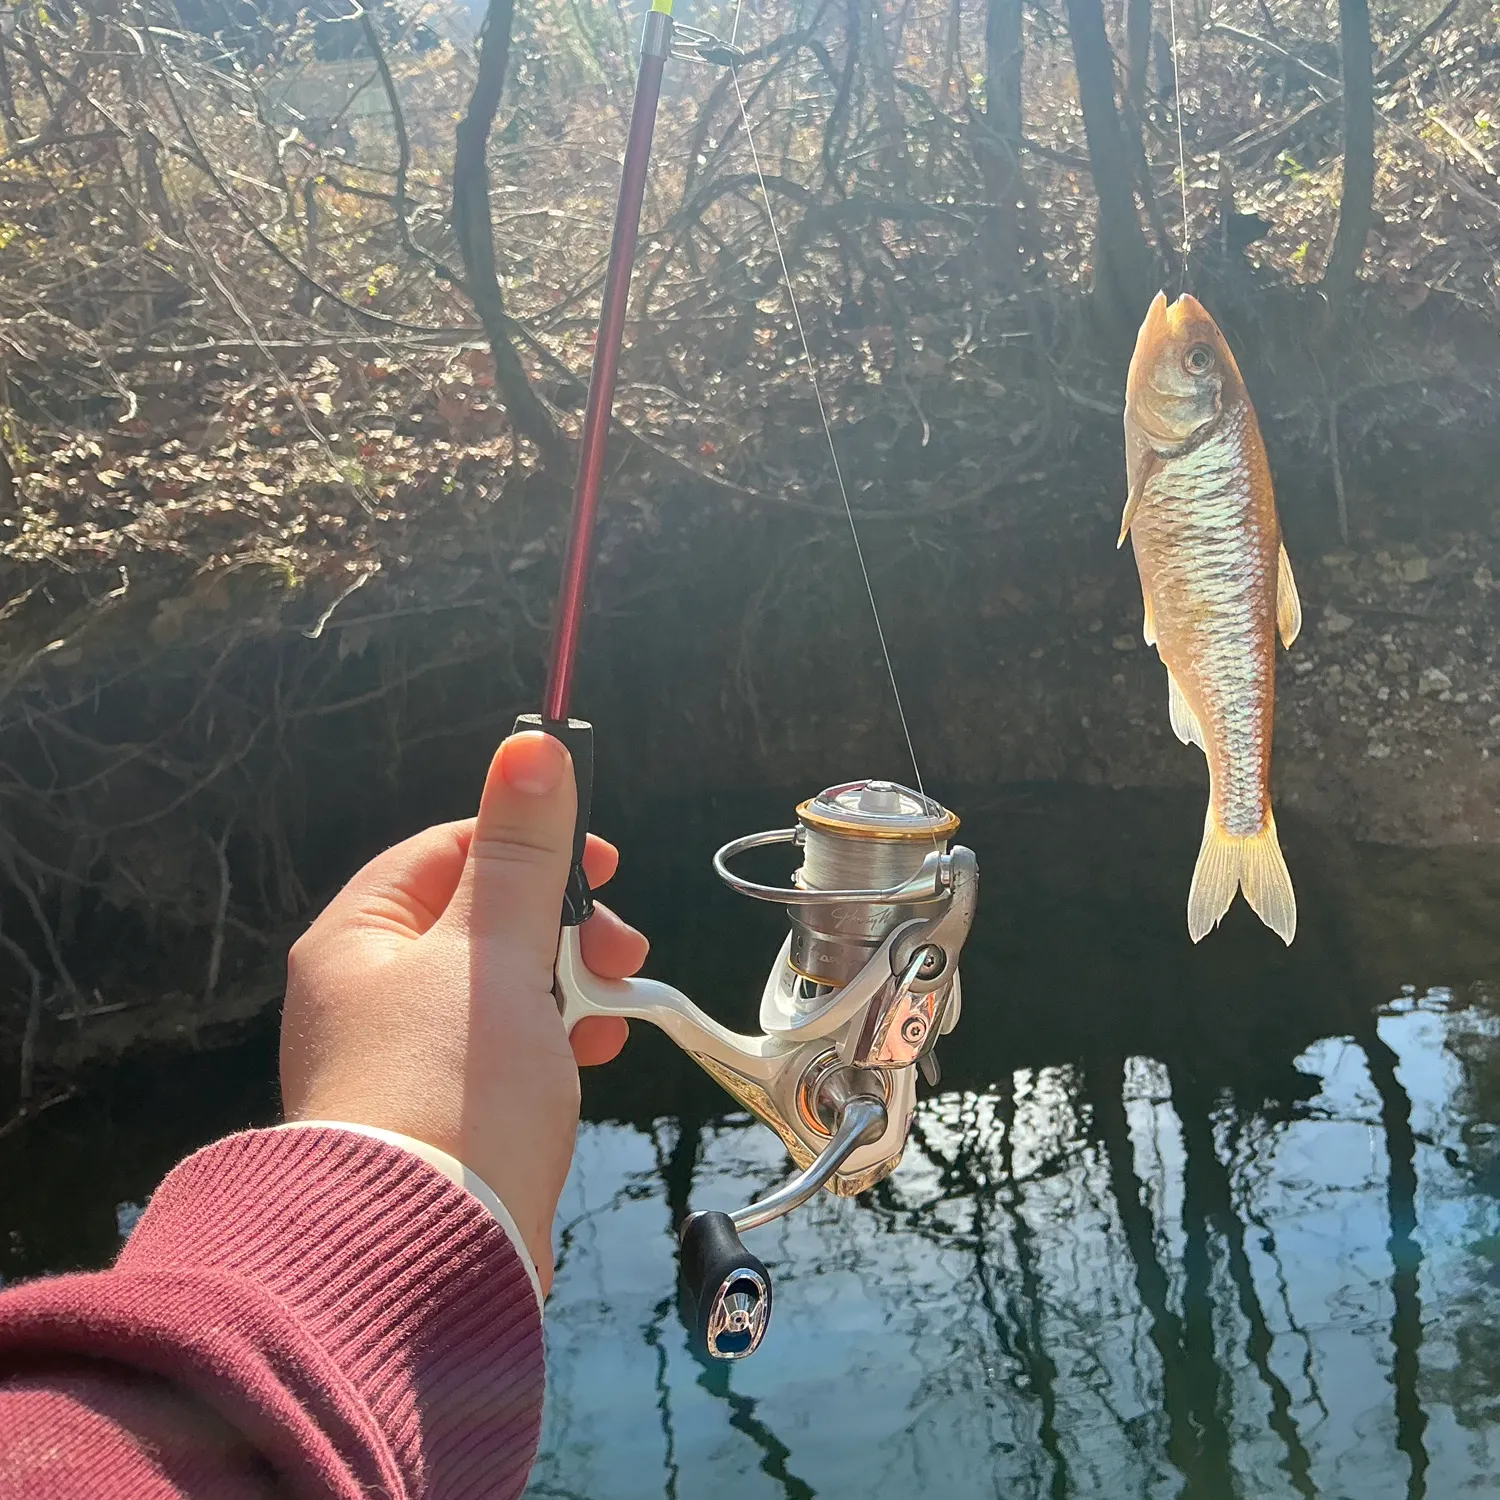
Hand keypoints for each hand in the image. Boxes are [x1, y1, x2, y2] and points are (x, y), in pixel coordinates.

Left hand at [279, 731, 642, 1291]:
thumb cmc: (450, 1089)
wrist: (426, 1260)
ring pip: (504, 984)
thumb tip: (532, 742)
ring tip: (608, 1010)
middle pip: (483, 919)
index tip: (600, 863)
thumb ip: (521, 852)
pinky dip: (555, 1039)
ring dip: (568, 982)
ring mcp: (406, 1057)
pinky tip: (589, 1055)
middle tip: (618, 947)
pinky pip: (507, 1048)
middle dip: (562, 925)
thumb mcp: (495, 952)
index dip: (529, 843)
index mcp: (360, 939)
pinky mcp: (445, 1113)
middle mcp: (370, 992)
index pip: (449, 850)